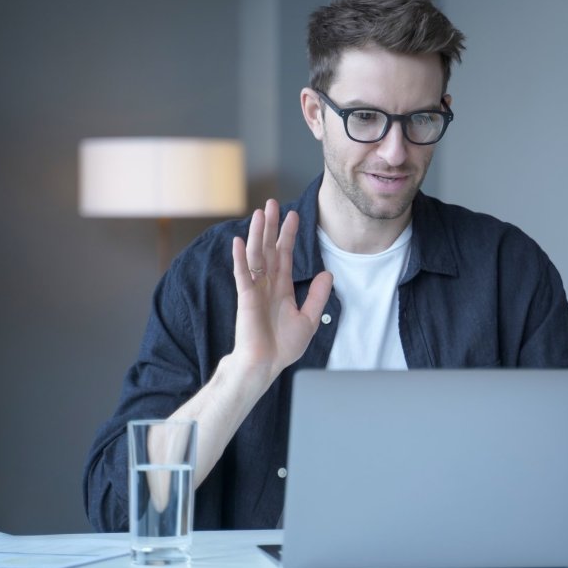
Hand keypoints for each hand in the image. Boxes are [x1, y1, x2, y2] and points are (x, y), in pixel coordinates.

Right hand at [230, 199, 332, 384]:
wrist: (265, 365)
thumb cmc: (282, 347)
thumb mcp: (309, 319)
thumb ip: (318, 296)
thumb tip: (328, 273)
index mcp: (281, 288)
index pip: (285, 255)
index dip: (288, 235)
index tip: (293, 216)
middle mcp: (267, 285)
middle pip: (269, 249)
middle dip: (271, 226)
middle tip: (272, 203)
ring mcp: (255, 290)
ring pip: (256, 256)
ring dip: (257, 234)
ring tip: (260, 213)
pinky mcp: (245, 298)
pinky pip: (242, 274)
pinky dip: (240, 258)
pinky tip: (238, 241)